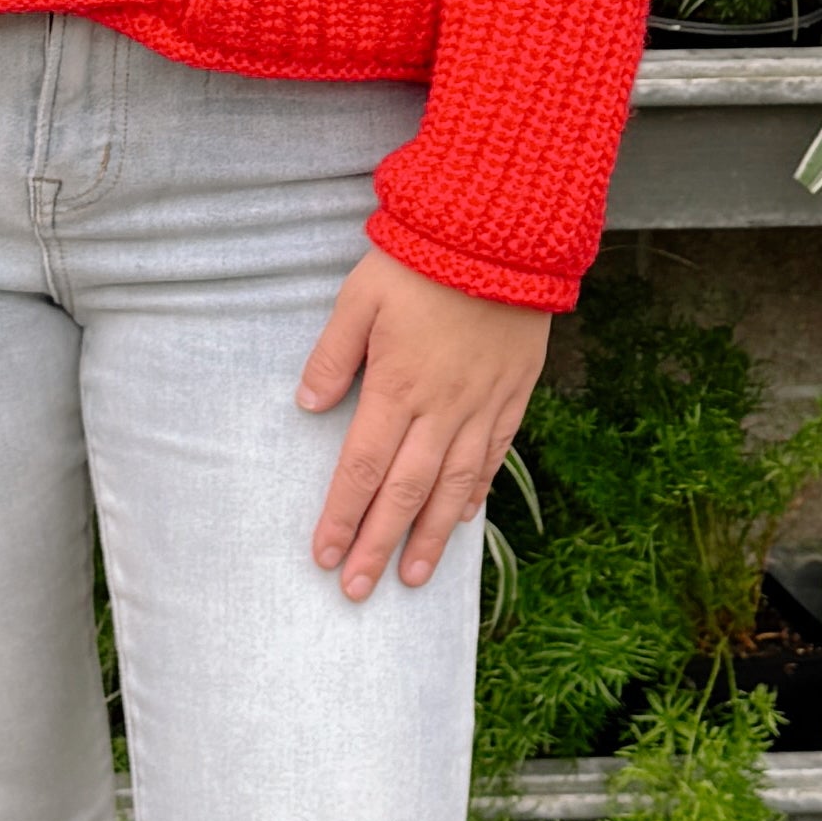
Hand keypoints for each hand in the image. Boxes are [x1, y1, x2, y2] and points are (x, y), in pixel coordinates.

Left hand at [303, 247, 547, 603]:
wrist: (503, 231)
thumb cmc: (422, 258)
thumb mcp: (359, 296)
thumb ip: (332, 355)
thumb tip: (306, 405)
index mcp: (396, 386)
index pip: (361, 469)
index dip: (342, 516)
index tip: (324, 555)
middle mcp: (441, 407)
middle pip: (404, 492)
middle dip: (379, 545)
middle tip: (359, 590)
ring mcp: (482, 403)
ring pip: (454, 486)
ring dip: (429, 536)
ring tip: (413, 576)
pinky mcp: (515, 390)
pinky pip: (494, 453)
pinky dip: (476, 490)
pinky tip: (462, 516)